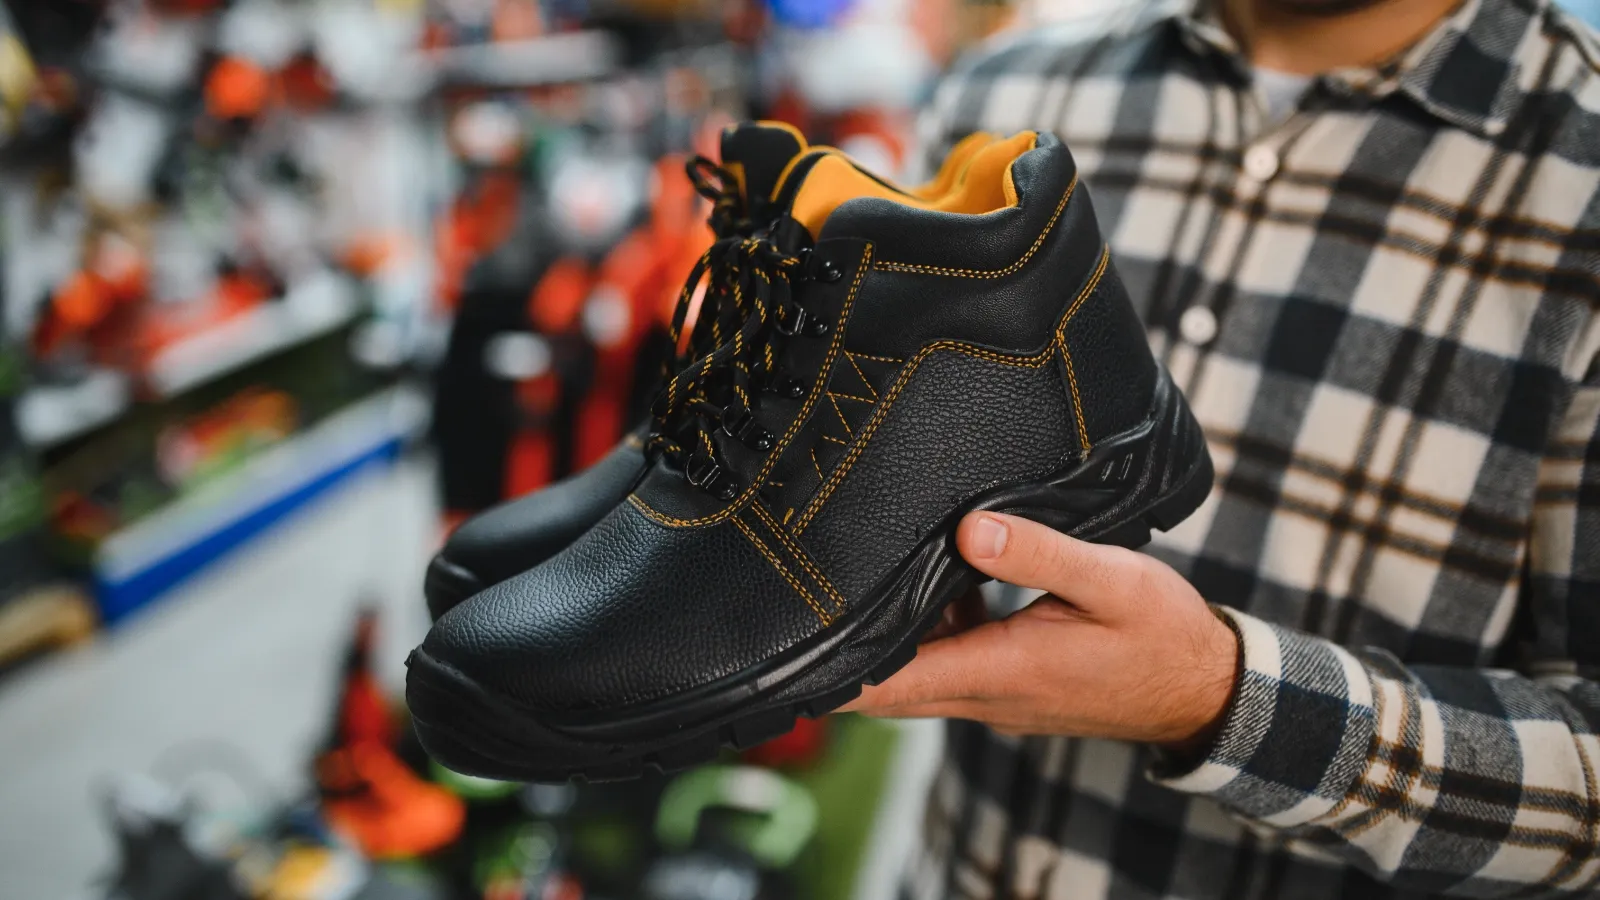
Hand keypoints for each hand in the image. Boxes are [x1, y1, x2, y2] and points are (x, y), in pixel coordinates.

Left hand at [841, 512, 1240, 749]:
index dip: (835, 671)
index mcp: (1002, 673)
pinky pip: (952, 660)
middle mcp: (988, 695)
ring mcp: (998, 695)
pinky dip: (933, 629)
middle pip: (890, 681)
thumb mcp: (1111, 581)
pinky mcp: (1012, 685)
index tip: (788, 650)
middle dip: (848, 646)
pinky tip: (942, 576)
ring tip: (869, 570)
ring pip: (919, 668)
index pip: (891, 685)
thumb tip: (968, 529)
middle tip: (808, 594)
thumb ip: (1039, 553)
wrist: (1205, 688)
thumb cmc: (1162, 636)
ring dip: (893, 633)